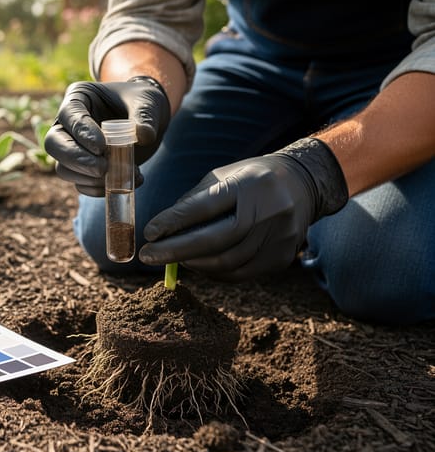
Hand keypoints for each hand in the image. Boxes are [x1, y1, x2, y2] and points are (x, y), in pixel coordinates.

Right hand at [44, 76, 169, 196]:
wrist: (147, 120)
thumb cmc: (141, 102)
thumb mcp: (148, 101)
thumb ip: (145, 115)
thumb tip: (145, 135)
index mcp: (78, 98)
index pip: (69, 115)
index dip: (82, 132)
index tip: (102, 147)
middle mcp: (67, 123)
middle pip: (54, 144)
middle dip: (77, 160)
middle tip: (102, 168)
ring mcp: (71, 148)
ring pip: (63, 168)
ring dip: (89, 178)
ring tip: (120, 176)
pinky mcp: (81, 168)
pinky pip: (79, 183)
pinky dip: (98, 189)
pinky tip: (121, 184)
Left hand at [139, 138, 348, 280]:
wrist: (303, 185)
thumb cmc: (251, 179)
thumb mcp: (223, 177)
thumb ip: (193, 201)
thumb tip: (161, 230)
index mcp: (249, 184)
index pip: (205, 207)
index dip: (174, 222)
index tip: (148, 233)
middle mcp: (269, 211)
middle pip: (216, 241)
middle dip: (175, 251)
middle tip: (148, 256)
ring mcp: (279, 237)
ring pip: (226, 263)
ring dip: (193, 263)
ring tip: (173, 257)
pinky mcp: (281, 258)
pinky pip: (239, 273)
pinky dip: (213, 272)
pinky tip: (198, 263)